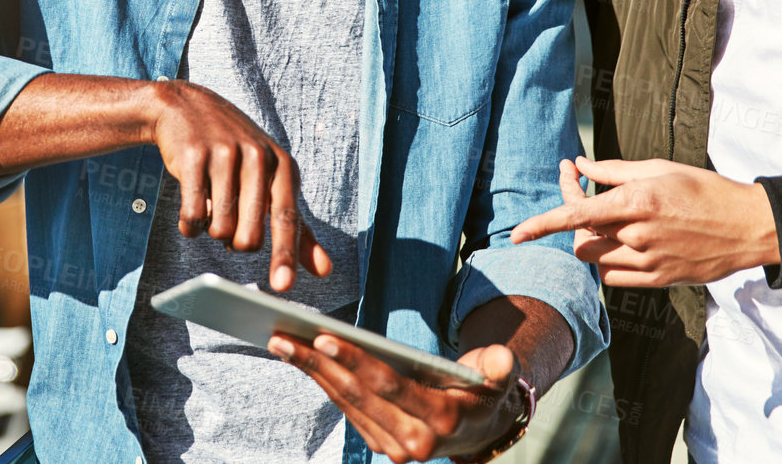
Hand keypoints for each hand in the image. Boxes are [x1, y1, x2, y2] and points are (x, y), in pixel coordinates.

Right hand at [147, 79, 332, 290]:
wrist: (188, 108)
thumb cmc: (236, 153)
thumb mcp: (272, 181)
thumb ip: (298, 228)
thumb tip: (325, 271)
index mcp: (282, 165)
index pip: (287, 220)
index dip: (284, 255)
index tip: (282, 287)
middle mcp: (257, 157)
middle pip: (248, 235)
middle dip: (235, 242)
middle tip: (230, 224)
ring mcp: (223, 155)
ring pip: (219, 228)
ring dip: (211, 231)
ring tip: (211, 207)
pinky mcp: (192, 157)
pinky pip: (192, 214)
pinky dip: (190, 224)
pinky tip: (191, 210)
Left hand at [267, 332, 524, 462]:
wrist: (482, 428)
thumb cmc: (486, 390)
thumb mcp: (500, 377)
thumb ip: (501, 367)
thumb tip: (500, 360)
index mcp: (440, 421)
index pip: (390, 386)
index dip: (356, 361)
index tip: (325, 337)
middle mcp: (413, 442)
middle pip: (357, 395)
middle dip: (318, 364)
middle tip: (284, 335)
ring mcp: (393, 446)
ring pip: (344, 401)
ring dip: (310, 371)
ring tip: (281, 341)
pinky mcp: (379, 441)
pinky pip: (345, 407)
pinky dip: (321, 381)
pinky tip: (300, 357)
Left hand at [509, 157, 780, 287]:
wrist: (748, 226)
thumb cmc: (704, 190)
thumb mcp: (660, 169)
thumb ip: (614, 172)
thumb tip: (579, 166)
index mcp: (637, 202)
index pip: (576, 215)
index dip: (541, 224)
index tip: (516, 234)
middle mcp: (638, 234)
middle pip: (581, 240)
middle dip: (572, 224)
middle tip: (583, 199)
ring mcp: (649, 261)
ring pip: (595, 260)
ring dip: (592, 243)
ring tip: (610, 223)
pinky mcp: (660, 280)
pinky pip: (615, 278)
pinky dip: (609, 262)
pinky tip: (623, 243)